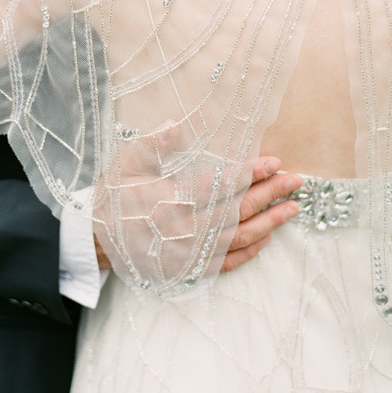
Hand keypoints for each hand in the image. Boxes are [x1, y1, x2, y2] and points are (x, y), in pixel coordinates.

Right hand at [93, 121, 301, 287]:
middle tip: (296, 181)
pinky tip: (267, 238)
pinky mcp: (189, 269)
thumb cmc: (113, 198)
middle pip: (238, 210)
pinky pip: (227, 263)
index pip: (220, 185)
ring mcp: (189, 253)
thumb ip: (154, 144)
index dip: (250, 173)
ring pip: (239, 238)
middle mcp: (185, 229)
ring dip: (270, 223)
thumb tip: (177, 123)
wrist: (95, 242)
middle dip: (271, 194)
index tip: (273, 162)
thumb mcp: (127, 164)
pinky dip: (250, 252)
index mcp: (171, 200)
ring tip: (293, 208)